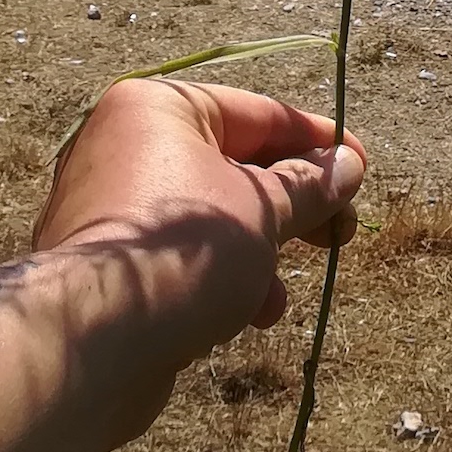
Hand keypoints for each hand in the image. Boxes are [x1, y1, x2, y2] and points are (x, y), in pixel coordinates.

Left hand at [33, 82, 365, 445]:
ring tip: (283, 293)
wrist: (90, 342)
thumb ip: (308, 186)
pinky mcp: (107, 266)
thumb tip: (347, 165)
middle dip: (291, 207)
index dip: (315, 142)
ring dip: (259, 252)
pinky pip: (179, 258)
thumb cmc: (182, 254)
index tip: (361, 166)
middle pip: (233, 167)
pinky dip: (220, 279)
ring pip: (209, 219)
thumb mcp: (262, 212)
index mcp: (157, 109)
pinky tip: (250, 314)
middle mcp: (125, 146)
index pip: (255, 114)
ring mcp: (111, 208)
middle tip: (342, 232)